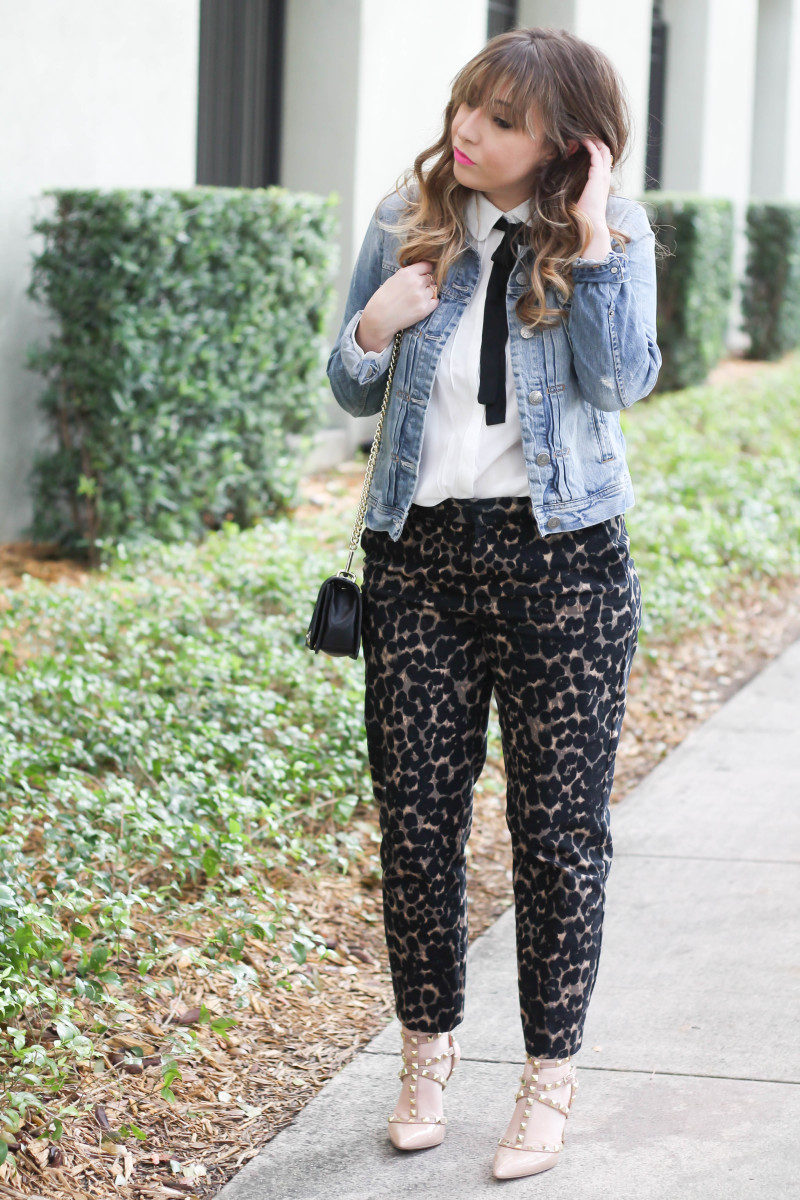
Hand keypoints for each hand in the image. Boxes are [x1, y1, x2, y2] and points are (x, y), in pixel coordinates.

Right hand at [356, 261, 438, 351]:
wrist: (379, 318)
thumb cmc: (383, 299)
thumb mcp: (393, 279)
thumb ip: (408, 274)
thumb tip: (422, 272)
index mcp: (407, 273)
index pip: (427, 265)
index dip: (426, 270)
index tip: (423, 275)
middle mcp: (416, 283)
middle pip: (430, 278)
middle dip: (425, 283)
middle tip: (415, 291)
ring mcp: (421, 297)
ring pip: (432, 290)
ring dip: (427, 294)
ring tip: (415, 300)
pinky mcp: (424, 309)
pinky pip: (435, 302)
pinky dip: (431, 303)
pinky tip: (421, 305)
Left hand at [574, 137, 612, 258]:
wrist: (590, 224)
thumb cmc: (582, 215)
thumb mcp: (579, 198)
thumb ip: (576, 189)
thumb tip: (562, 186)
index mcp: (601, 182)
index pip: (602, 159)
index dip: (594, 149)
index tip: (581, 143)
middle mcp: (605, 176)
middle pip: (605, 151)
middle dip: (595, 140)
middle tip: (582, 133)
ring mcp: (603, 175)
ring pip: (602, 149)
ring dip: (593, 139)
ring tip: (582, 133)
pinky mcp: (598, 175)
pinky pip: (596, 154)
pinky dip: (590, 144)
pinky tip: (582, 139)